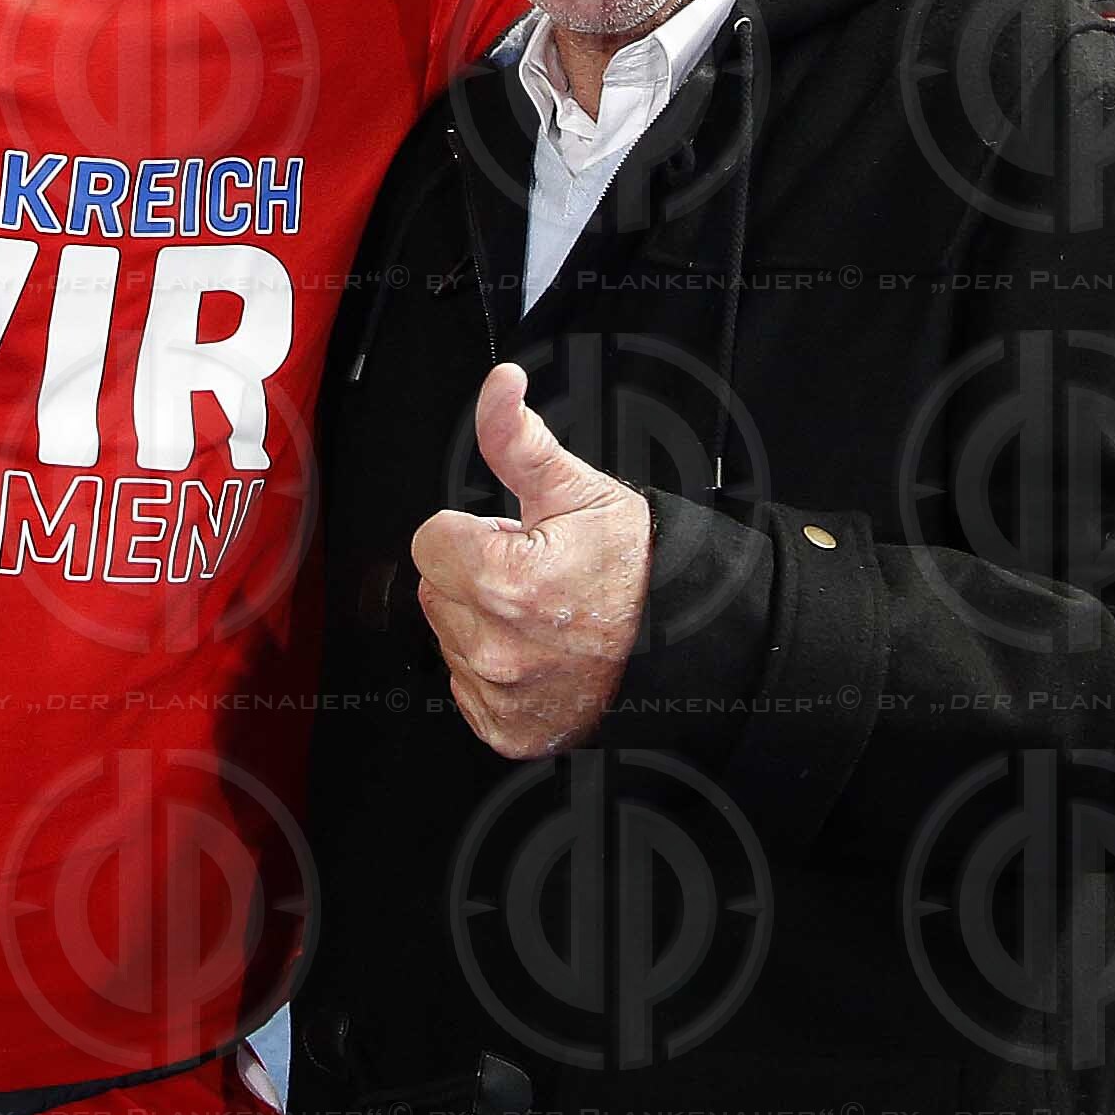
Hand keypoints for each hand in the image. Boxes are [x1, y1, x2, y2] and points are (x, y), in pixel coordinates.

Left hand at [410, 363, 650, 760]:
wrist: (684, 637)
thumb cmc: (635, 564)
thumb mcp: (577, 488)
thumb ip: (518, 439)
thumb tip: (499, 386)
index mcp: (501, 581)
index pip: (430, 540)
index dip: (473, 532)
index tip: (514, 540)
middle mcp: (494, 646)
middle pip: (434, 589)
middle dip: (473, 574)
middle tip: (533, 576)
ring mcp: (499, 693)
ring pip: (448, 636)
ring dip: (481, 621)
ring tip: (540, 614)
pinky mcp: (505, 728)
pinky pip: (466, 687)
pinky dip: (492, 671)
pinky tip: (536, 653)